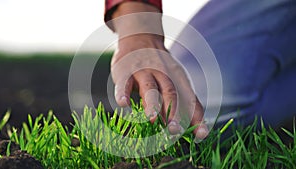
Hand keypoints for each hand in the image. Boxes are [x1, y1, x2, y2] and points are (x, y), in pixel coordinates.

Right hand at [109, 2, 207, 138]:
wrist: (141, 37)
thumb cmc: (160, 67)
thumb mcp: (176, 80)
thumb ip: (184, 102)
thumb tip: (199, 132)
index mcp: (178, 79)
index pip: (190, 100)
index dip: (196, 117)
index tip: (201, 135)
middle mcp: (163, 75)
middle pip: (171, 94)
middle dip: (174, 113)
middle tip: (174, 130)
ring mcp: (144, 72)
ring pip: (149, 88)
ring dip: (151, 103)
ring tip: (152, 118)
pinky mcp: (125, 71)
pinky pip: (123, 82)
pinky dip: (123, 93)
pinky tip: (123, 104)